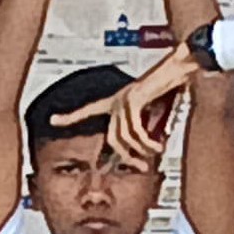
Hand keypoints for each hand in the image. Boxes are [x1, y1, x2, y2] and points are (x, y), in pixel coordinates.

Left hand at [74, 45, 201, 170]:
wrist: (181, 66)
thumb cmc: (171, 86)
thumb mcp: (155, 109)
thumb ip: (146, 124)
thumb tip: (144, 148)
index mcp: (116, 100)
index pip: (87, 110)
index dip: (69, 116)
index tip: (52, 119)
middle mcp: (116, 100)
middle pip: (112, 138)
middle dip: (126, 156)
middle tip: (141, 167)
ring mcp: (123, 99)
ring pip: (123, 137)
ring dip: (141, 150)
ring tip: (155, 152)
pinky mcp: (133, 100)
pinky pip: (135, 131)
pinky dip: (146, 142)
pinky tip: (156, 146)